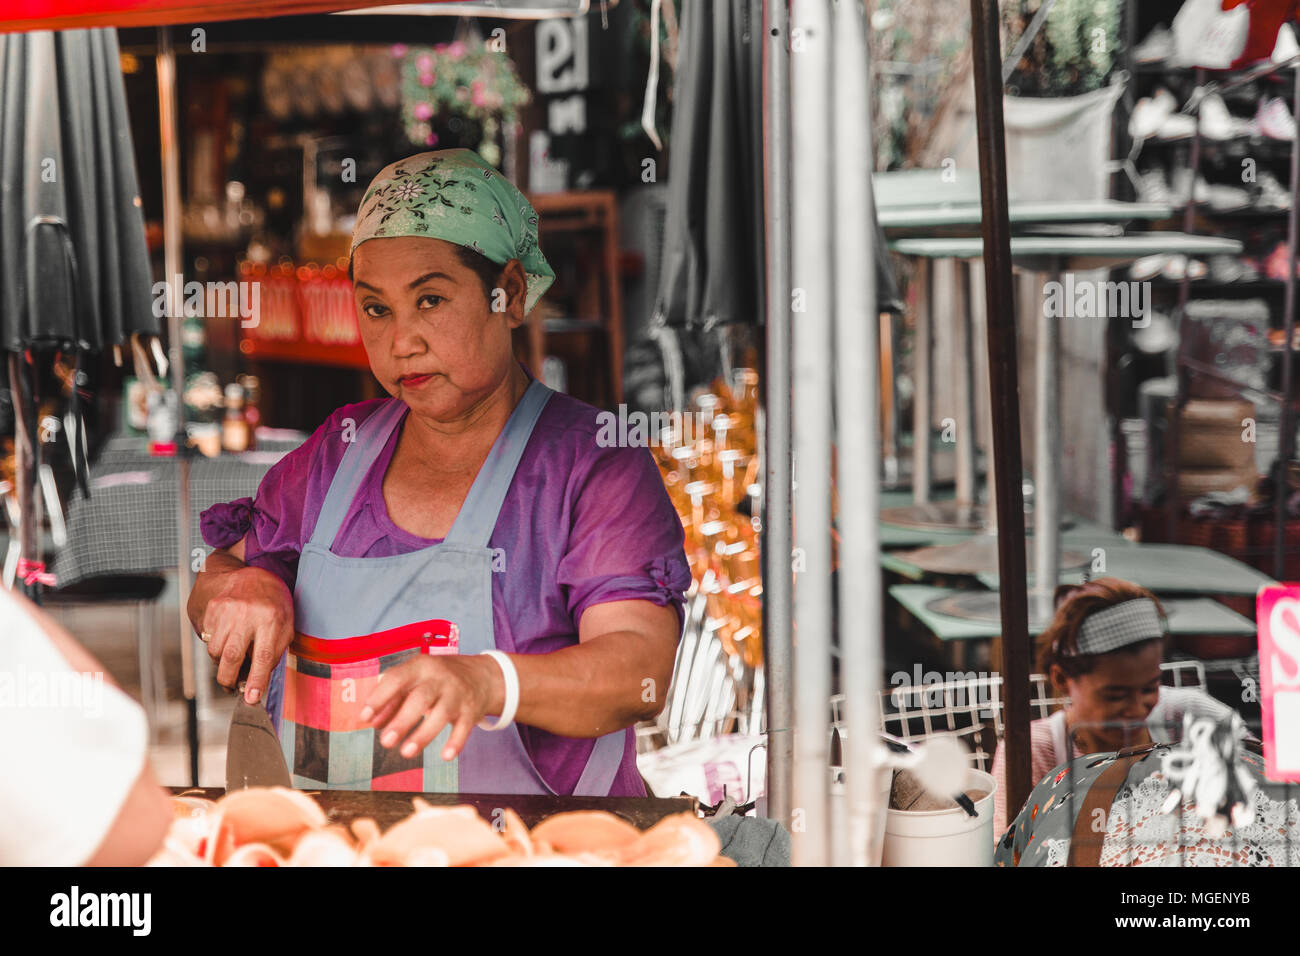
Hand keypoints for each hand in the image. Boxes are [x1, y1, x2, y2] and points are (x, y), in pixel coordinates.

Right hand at [201, 566, 293, 703]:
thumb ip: (275, 651)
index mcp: (271, 618)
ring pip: (216, 651)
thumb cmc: (273, 603)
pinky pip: (208, 639)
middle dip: (230, 679)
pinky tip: (227, 640)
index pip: (263, 656)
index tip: (251, 698)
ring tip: (233, 660)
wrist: (250, 575)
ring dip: (222, 664)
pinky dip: (216, 647)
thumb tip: (257, 682)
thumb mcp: (286, 624)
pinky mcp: (212, 609)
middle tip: (232, 688)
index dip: (256, 680)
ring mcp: (226, 610)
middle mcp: (247, 614)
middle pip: (232, 656)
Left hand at [360, 655, 504, 761]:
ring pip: (442, 714)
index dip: (379, 697)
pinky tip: (445, 756)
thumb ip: (392, 699)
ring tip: (406, 753)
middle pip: (420, 698)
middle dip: (403, 720)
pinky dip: (456, 742)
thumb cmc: (437, 679)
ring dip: (424, 734)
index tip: (364, 717)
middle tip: (385, 742)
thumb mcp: (415, 679)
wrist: (480, 675)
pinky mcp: (471, 710)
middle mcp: (440, 678)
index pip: (397, 678)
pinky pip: (465, 727)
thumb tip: (371, 722)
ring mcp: (457, 694)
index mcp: (420, 667)